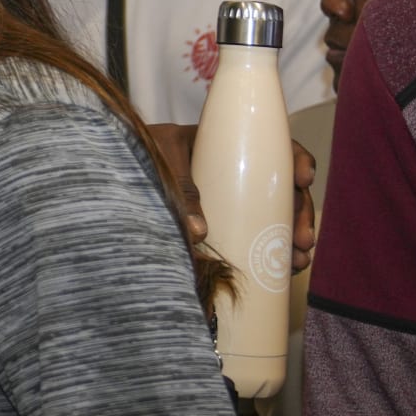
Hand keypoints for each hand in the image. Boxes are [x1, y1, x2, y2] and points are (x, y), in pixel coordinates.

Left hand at [149, 123, 317, 272]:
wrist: (111, 165)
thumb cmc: (137, 152)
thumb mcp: (160, 159)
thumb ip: (179, 189)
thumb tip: (198, 232)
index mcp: (225, 145)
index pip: (273, 146)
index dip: (296, 159)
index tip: (304, 179)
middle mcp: (236, 170)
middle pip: (283, 187)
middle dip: (301, 215)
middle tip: (304, 242)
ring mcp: (231, 197)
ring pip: (276, 215)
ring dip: (294, 239)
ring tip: (298, 263)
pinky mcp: (223, 220)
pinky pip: (255, 234)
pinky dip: (273, 252)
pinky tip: (284, 271)